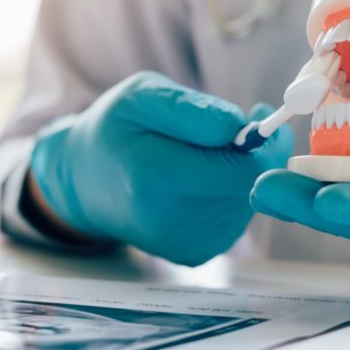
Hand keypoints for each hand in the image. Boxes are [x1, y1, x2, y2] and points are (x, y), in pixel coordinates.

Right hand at [29, 71, 292, 265]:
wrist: (86, 181)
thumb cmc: (116, 130)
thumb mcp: (142, 96)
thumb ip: (191, 109)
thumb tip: (240, 127)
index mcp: (154, 175)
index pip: (244, 169)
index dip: (263, 141)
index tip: (257, 114)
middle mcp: (169, 221)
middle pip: (251, 186)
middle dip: (256, 154)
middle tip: (236, 127)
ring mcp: (183, 244)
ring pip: (248, 201)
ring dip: (242, 172)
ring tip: (209, 151)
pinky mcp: (194, 253)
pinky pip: (236, 217)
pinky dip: (231, 192)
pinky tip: (205, 177)